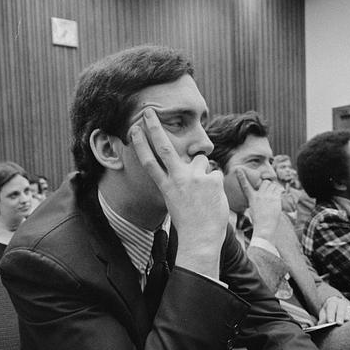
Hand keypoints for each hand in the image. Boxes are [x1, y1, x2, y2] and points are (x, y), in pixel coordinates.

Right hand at [130, 108, 228, 275]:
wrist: (201, 239)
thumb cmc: (189, 223)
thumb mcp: (177, 200)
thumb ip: (182, 179)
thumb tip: (195, 160)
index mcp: (166, 186)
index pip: (150, 161)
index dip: (141, 143)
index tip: (133, 128)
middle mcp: (177, 179)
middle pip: (165, 147)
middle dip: (155, 127)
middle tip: (149, 110)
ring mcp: (194, 178)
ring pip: (201, 161)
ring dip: (203, 172)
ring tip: (204, 194)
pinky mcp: (211, 180)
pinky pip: (215, 174)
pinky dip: (216, 184)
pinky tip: (213, 199)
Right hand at [235, 168, 281, 240]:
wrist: (264, 227)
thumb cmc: (258, 221)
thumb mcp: (253, 210)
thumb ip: (256, 201)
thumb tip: (259, 198)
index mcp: (252, 198)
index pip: (245, 185)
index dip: (241, 177)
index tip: (238, 169)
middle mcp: (259, 195)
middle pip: (265, 182)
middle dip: (268, 185)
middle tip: (270, 192)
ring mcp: (267, 196)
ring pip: (272, 184)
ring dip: (274, 188)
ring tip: (275, 195)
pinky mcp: (275, 198)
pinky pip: (279, 189)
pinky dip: (280, 191)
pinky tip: (280, 196)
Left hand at [318, 294, 349, 324]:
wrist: (336, 306)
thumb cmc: (329, 312)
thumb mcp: (324, 314)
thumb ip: (322, 319)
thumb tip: (321, 325)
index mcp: (332, 302)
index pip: (331, 307)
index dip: (330, 314)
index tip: (330, 322)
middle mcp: (342, 302)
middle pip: (341, 308)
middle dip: (340, 316)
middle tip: (339, 323)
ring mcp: (349, 306)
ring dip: (349, 316)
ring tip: (347, 323)